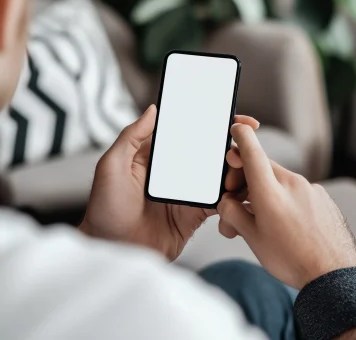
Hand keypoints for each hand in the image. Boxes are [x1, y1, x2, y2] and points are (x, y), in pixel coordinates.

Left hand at [80, 106, 258, 260]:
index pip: (191, 133)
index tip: (236, 118)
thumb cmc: (105, 209)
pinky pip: (221, 202)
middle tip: (247, 147)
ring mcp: (189, 192)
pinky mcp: (196, 214)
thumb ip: (131, 136)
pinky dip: (233, 197)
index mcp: (160, 156)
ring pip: (222, 176)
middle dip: (235, 147)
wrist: (113, 250)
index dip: (214, 123)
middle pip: (212, 153)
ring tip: (245, 169)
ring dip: (237, 170)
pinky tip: (240, 192)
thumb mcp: (112, 166)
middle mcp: (178, 171)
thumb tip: (153, 109)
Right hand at [218, 123, 355, 289]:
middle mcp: (290, 183)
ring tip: (263, 219)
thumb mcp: (252, 238)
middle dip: (246, 178)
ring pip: (278, 179)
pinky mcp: (321, 196)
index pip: (252, 151)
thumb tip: (227, 203)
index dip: (242, 136)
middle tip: (238, 202)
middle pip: (261, 167)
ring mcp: (309, 188)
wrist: (333, 274)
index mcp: (269, 191)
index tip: (236, 128)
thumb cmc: (291, 258)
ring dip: (265, 191)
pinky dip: (284, 197)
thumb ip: (233, 214)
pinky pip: (295, 189)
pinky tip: (286, 220)